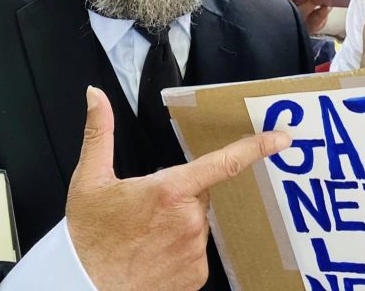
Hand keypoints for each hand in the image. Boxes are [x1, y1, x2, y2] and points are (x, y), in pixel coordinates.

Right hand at [66, 87, 290, 290]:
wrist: (84, 288)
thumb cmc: (87, 237)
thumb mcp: (89, 179)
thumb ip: (99, 131)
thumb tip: (95, 94)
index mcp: (169, 191)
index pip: (222, 164)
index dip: (255, 148)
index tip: (281, 139)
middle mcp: (188, 221)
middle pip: (198, 195)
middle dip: (179, 196)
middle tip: (144, 210)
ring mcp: (194, 252)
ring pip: (196, 225)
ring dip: (178, 224)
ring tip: (144, 237)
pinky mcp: (194, 277)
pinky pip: (194, 253)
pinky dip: (178, 250)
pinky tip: (152, 255)